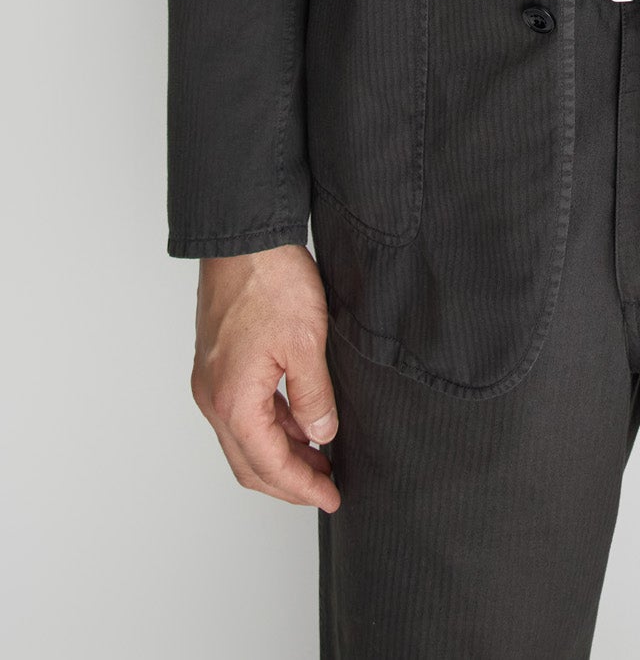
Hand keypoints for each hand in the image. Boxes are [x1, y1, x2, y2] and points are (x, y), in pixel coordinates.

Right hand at [190, 243, 341, 512]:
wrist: (244, 238)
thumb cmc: (271, 282)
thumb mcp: (307, 343)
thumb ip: (314, 398)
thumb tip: (321, 436)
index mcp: (233, 401)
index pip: (268, 466)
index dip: (302, 488)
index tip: (332, 497)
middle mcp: (213, 398)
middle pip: (249, 463)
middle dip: (289, 481)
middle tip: (327, 487)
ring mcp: (211, 382)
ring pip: (244, 439)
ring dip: (280, 454)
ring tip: (321, 456)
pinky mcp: (218, 365)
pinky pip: (242, 411)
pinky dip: (270, 426)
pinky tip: (300, 421)